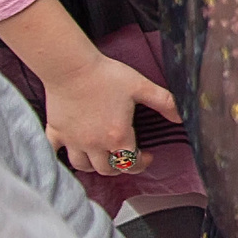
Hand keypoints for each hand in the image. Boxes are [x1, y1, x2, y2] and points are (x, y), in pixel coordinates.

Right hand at [43, 48, 180, 178]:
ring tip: (102, 156)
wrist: (72, 67)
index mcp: (117, 136)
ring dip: (94, 165)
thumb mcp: (142, 87)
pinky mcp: (55, 132)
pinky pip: (55, 153)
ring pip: (83, 166)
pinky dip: (60, 157)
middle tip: (126, 157)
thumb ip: (165, 102)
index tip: (147, 156)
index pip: (131, 163)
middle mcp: (94, 144)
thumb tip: (181, 116)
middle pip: (107, 170)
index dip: (141, 164)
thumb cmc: (107, 75)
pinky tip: (68, 152)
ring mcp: (73, 141)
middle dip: (119, 167)